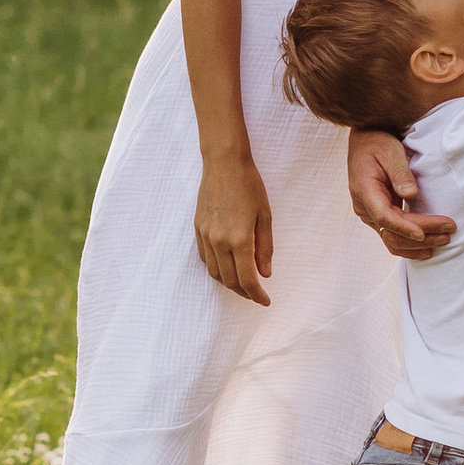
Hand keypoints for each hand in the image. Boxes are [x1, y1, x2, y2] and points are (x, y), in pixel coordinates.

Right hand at [194, 146, 273, 303]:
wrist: (224, 163)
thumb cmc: (249, 186)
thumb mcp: (264, 216)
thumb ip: (264, 248)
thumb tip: (265, 273)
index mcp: (239, 239)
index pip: (247, 279)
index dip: (257, 295)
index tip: (265, 301)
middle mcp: (219, 241)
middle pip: (229, 281)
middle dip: (244, 293)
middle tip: (256, 295)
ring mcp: (205, 236)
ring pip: (215, 273)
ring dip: (229, 284)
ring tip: (243, 284)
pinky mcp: (198, 229)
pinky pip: (205, 258)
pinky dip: (216, 269)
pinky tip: (226, 267)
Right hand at [347, 125, 455, 257]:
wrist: (365, 141)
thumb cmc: (378, 143)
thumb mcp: (389, 150)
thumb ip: (399, 172)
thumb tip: (411, 194)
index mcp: (365, 191)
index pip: (384, 216)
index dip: (404, 228)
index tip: (423, 233)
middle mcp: (365, 208)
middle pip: (391, 232)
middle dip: (422, 236)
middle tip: (449, 232)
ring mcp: (370, 215)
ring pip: (392, 240)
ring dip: (417, 245)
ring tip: (444, 240)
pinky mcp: (378, 216)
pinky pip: (392, 236)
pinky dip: (410, 245)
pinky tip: (427, 248)